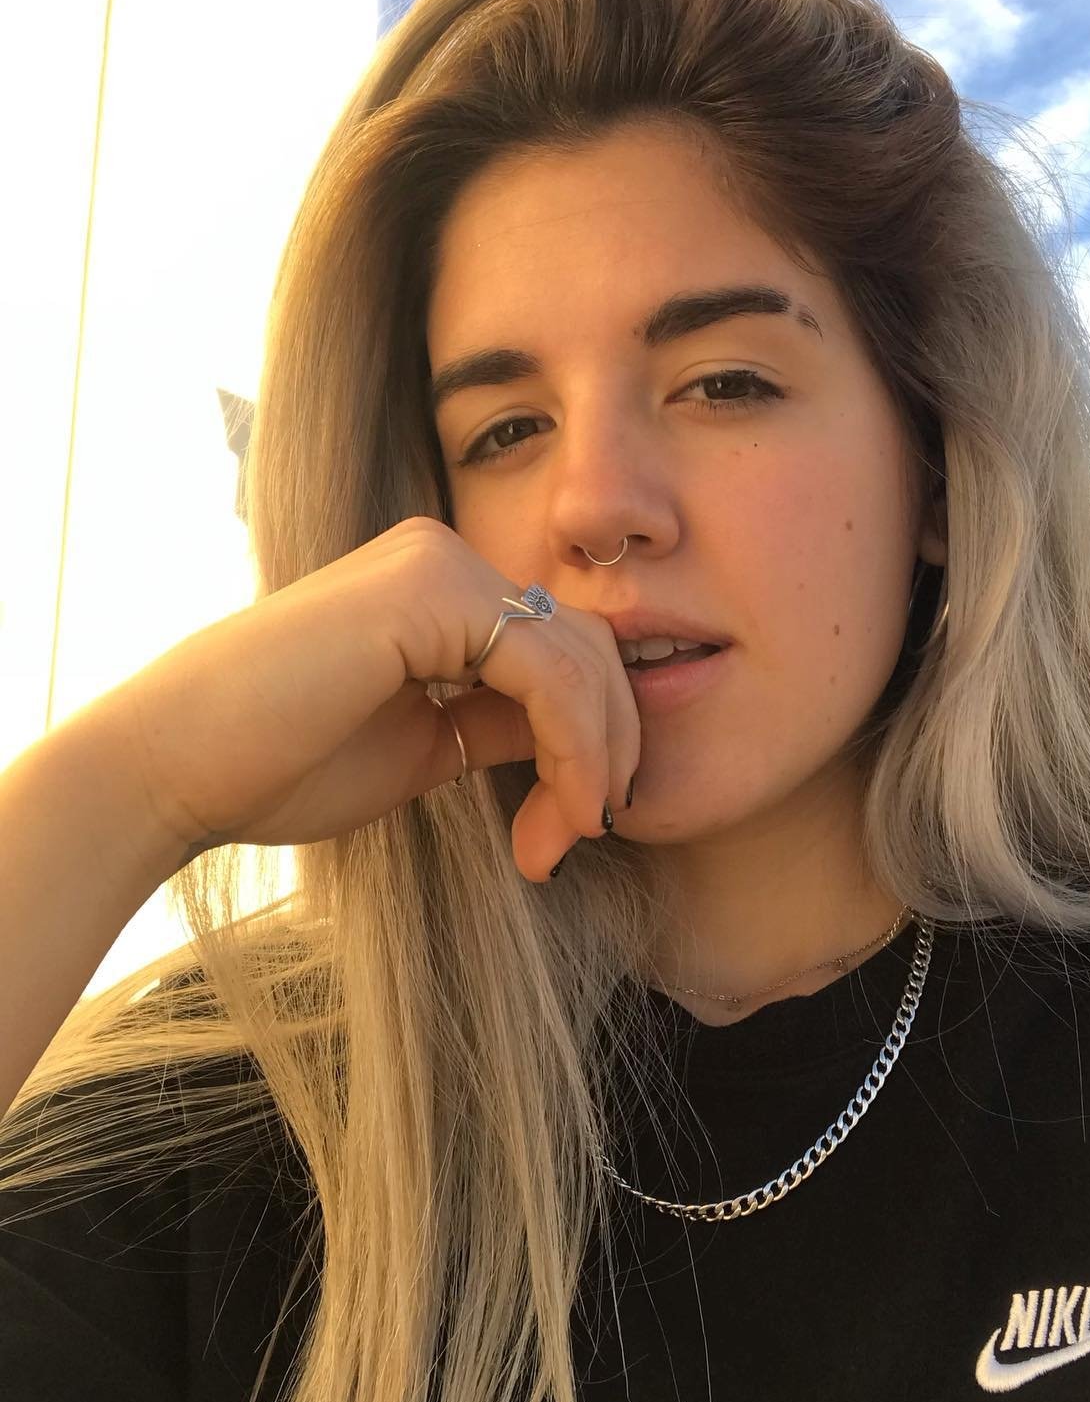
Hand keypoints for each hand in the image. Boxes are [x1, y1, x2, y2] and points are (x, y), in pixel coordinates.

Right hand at [97, 517, 640, 881]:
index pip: (566, 652)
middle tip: (576, 841)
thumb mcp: (427, 744)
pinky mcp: (430, 589)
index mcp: (442, 587)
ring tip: (558, 844)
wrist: (173, 770)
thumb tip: (588, 743)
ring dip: (592, 764)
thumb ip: (503, 725)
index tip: (569, 833)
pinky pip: (549, 672)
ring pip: (582, 661)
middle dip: (604, 754)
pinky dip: (575, 749)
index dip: (593, 743)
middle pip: (590, 648)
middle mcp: (444, 556)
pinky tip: (557, 813)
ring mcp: (437, 563)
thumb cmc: (280, 764)